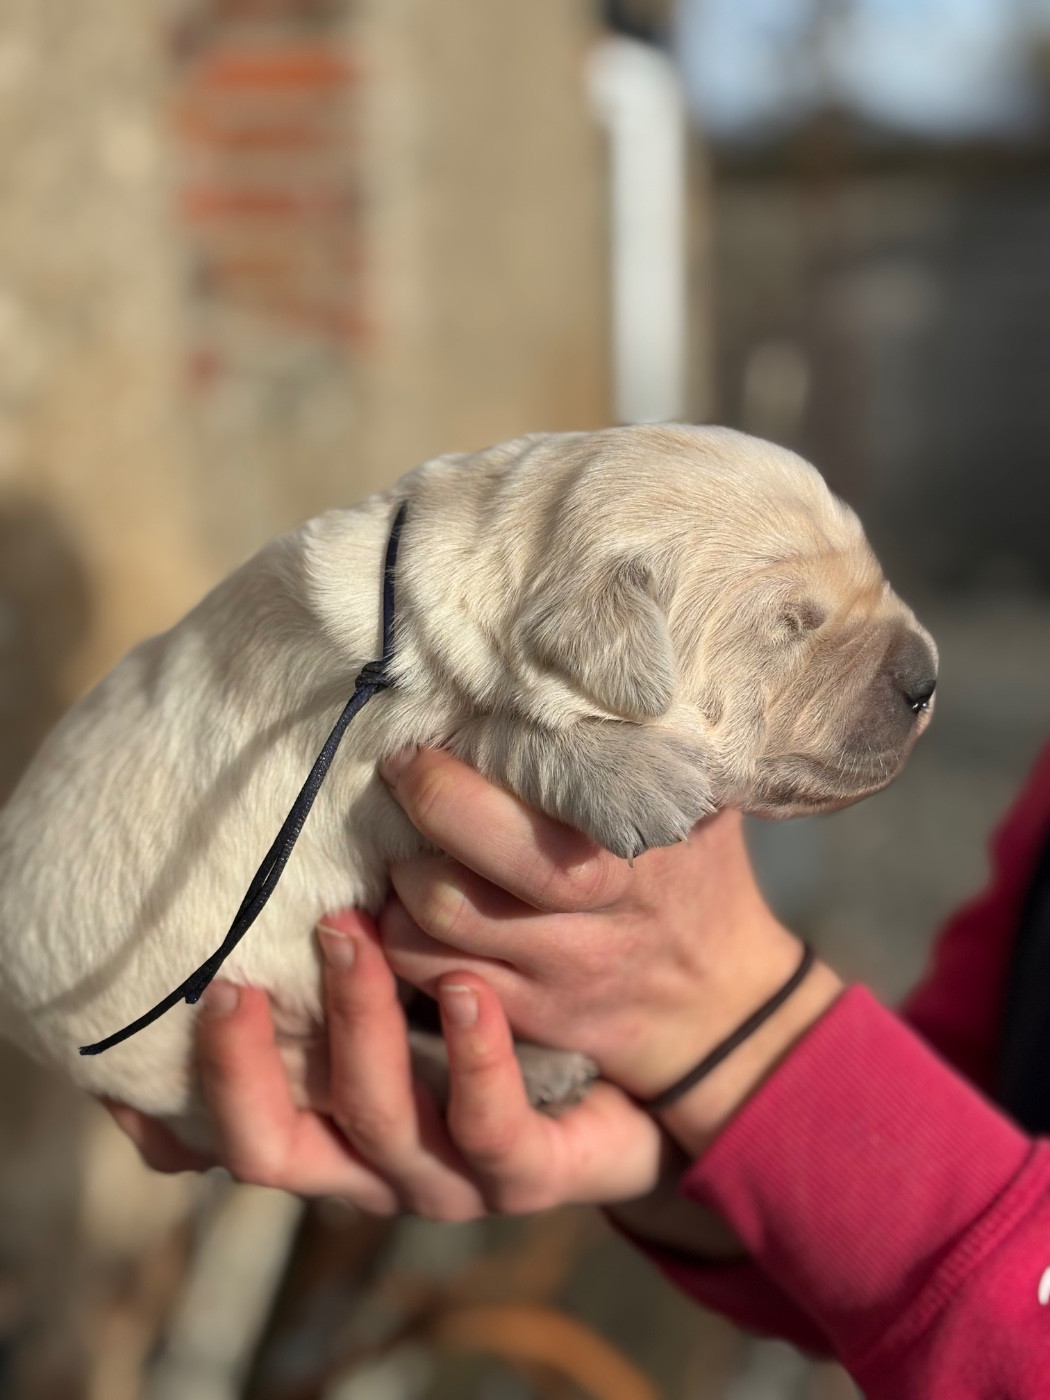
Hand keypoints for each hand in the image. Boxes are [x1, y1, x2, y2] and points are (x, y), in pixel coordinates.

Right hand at [106, 910, 663, 1218]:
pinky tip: (469, 990)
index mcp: (332, 1122)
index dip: (169, 1105)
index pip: (227, 1132)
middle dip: (243, 1066)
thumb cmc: (505, 1015)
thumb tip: (290, 860)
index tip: (125, 1041)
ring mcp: (448, 1177)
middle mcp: (373, 1162)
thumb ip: (352, 940)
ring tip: (355, 933)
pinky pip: (491, 1130)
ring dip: (358, 1027)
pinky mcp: (527, 1174)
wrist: (637, 1085)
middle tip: (233, 974)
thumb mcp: (414, 976)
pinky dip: (474, 1060)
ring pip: (378, 1123)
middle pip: (274, 1147)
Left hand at [380, 748, 843, 1154]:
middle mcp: (597, 907)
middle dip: (426, 807)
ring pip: (438, 923)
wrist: (722, 998)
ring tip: (403, 838)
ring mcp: (559, 966)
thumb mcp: (699, 799)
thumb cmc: (696, 873)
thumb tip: (597, 668)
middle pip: (481, 862)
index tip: (432, 734)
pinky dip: (400, 935)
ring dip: (401, 875)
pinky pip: (433, 975)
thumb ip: (651, 741)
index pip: (542, 795)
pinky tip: (406, 902)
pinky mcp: (529, 1012)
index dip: (467, 770)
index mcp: (635, 840)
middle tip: (401, 771)